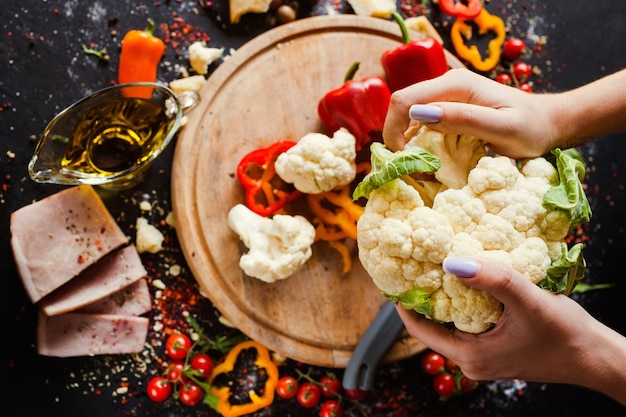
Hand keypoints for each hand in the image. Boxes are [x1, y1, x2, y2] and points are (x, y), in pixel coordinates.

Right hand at [383, 68, 563, 158]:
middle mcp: (446, 85)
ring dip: (409, 143)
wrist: (548, 123)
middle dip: (398, 138)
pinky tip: (435, 159)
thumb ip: (463, 119)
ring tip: (425, 166)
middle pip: (402, 107)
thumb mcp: (501, 128)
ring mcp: (447, 96)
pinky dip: (421, 144)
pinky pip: (423, 124)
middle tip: (413, 167)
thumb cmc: (531, 128)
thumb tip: (420, 114)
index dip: (395, 130)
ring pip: (409, 117)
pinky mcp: (449, 108)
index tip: (405, 159)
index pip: (405, 101)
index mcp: (455, 85)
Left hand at [396, 257, 625, 404]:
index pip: (419, 329)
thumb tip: (452, 262)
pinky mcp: (496, 349)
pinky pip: (468, 324)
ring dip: (446, 296)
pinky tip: (469, 281)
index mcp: (470, 356)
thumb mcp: (528, 302)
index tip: (396, 274)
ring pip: (451, 323)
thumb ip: (492, 280)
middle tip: (417, 263)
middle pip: (433, 325)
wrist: (595, 358)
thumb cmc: (565, 336)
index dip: (404, 302)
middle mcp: (471, 361)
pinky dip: (464, 302)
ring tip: (439, 266)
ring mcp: (483, 356)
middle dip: (425, 295)